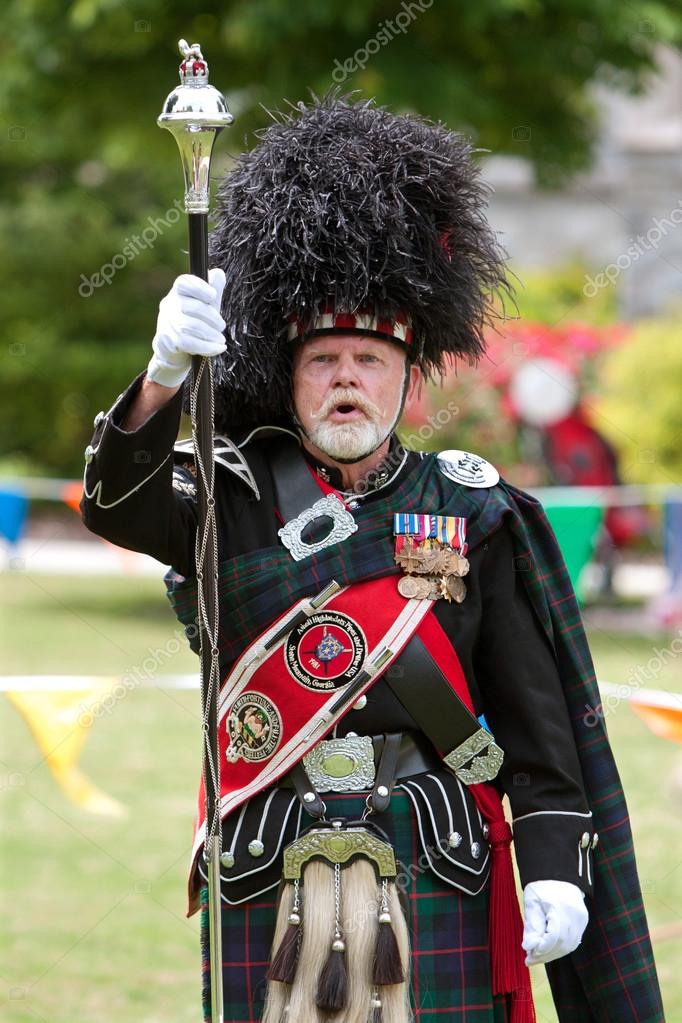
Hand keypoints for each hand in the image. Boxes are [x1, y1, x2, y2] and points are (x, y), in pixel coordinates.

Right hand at [147, 268, 226, 388]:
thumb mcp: (205, 305)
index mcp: (178, 292)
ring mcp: (166, 323)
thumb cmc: (193, 323)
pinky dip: (208, 347)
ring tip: (221, 339)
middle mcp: (169, 305)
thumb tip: (218, 273)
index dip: (199, 287)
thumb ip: (212, 289)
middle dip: (212, 317)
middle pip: (192, 306)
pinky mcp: (168, 341)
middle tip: (222, 326)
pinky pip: (190, 343)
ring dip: (211, 334)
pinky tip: (219, 348)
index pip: (184, 283)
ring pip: (191, 326)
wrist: (175, 350)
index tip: (213, 295)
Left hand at [522, 880, 587, 965]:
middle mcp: (576, 915)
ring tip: (537, 956)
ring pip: (569, 945)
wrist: (558, 871)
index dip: (541, 949)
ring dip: (553, 953)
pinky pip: (573, 939)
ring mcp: (582, 918)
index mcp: (561, 908)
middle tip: (530, 960)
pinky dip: (560, 947)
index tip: (527, 955)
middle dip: (546, 955)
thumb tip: (529, 948)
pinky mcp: (583, 920)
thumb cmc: (541, 885)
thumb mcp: (531, 902)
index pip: (553, 938)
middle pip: (563, 944)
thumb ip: (531, 926)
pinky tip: (549, 949)